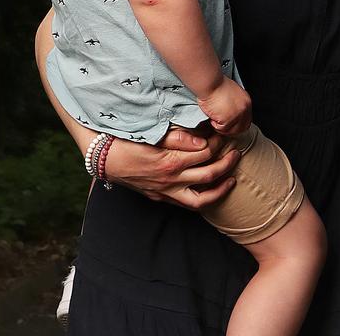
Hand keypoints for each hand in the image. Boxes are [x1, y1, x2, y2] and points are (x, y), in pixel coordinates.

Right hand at [103, 127, 238, 208]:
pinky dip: (203, 198)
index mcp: (170, 162)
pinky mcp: (160, 197)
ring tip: (232, 178)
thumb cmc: (126, 142)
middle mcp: (171, 180)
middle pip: (210, 174)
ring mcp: (166, 192)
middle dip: (227, 163)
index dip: (218, 143)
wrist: (103, 159)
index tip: (224, 135)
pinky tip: (211, 191)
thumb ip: (178, 138)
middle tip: (236, 152)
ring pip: (202, 199)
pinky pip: (188, 204)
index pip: (206, 153)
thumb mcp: (151, 135)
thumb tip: (202, 141)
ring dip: (221, 189)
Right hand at [198, 77, 251, 134]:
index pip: (247, 120)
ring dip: (221, 127)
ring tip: (214, 118)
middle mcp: (245, 108)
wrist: (210, 82)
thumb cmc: (216, 85)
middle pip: (242, 128)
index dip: (237, 125)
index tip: (229, 125)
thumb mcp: (232, 94)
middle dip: (231, 130)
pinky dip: (215, 124)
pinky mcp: (229, 118)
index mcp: (246, 101)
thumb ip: (234, 104)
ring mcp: (238, 114)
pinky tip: (212, 116)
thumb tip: (230, 113)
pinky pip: (222, 128)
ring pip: (232, 130)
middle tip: (220, 126)